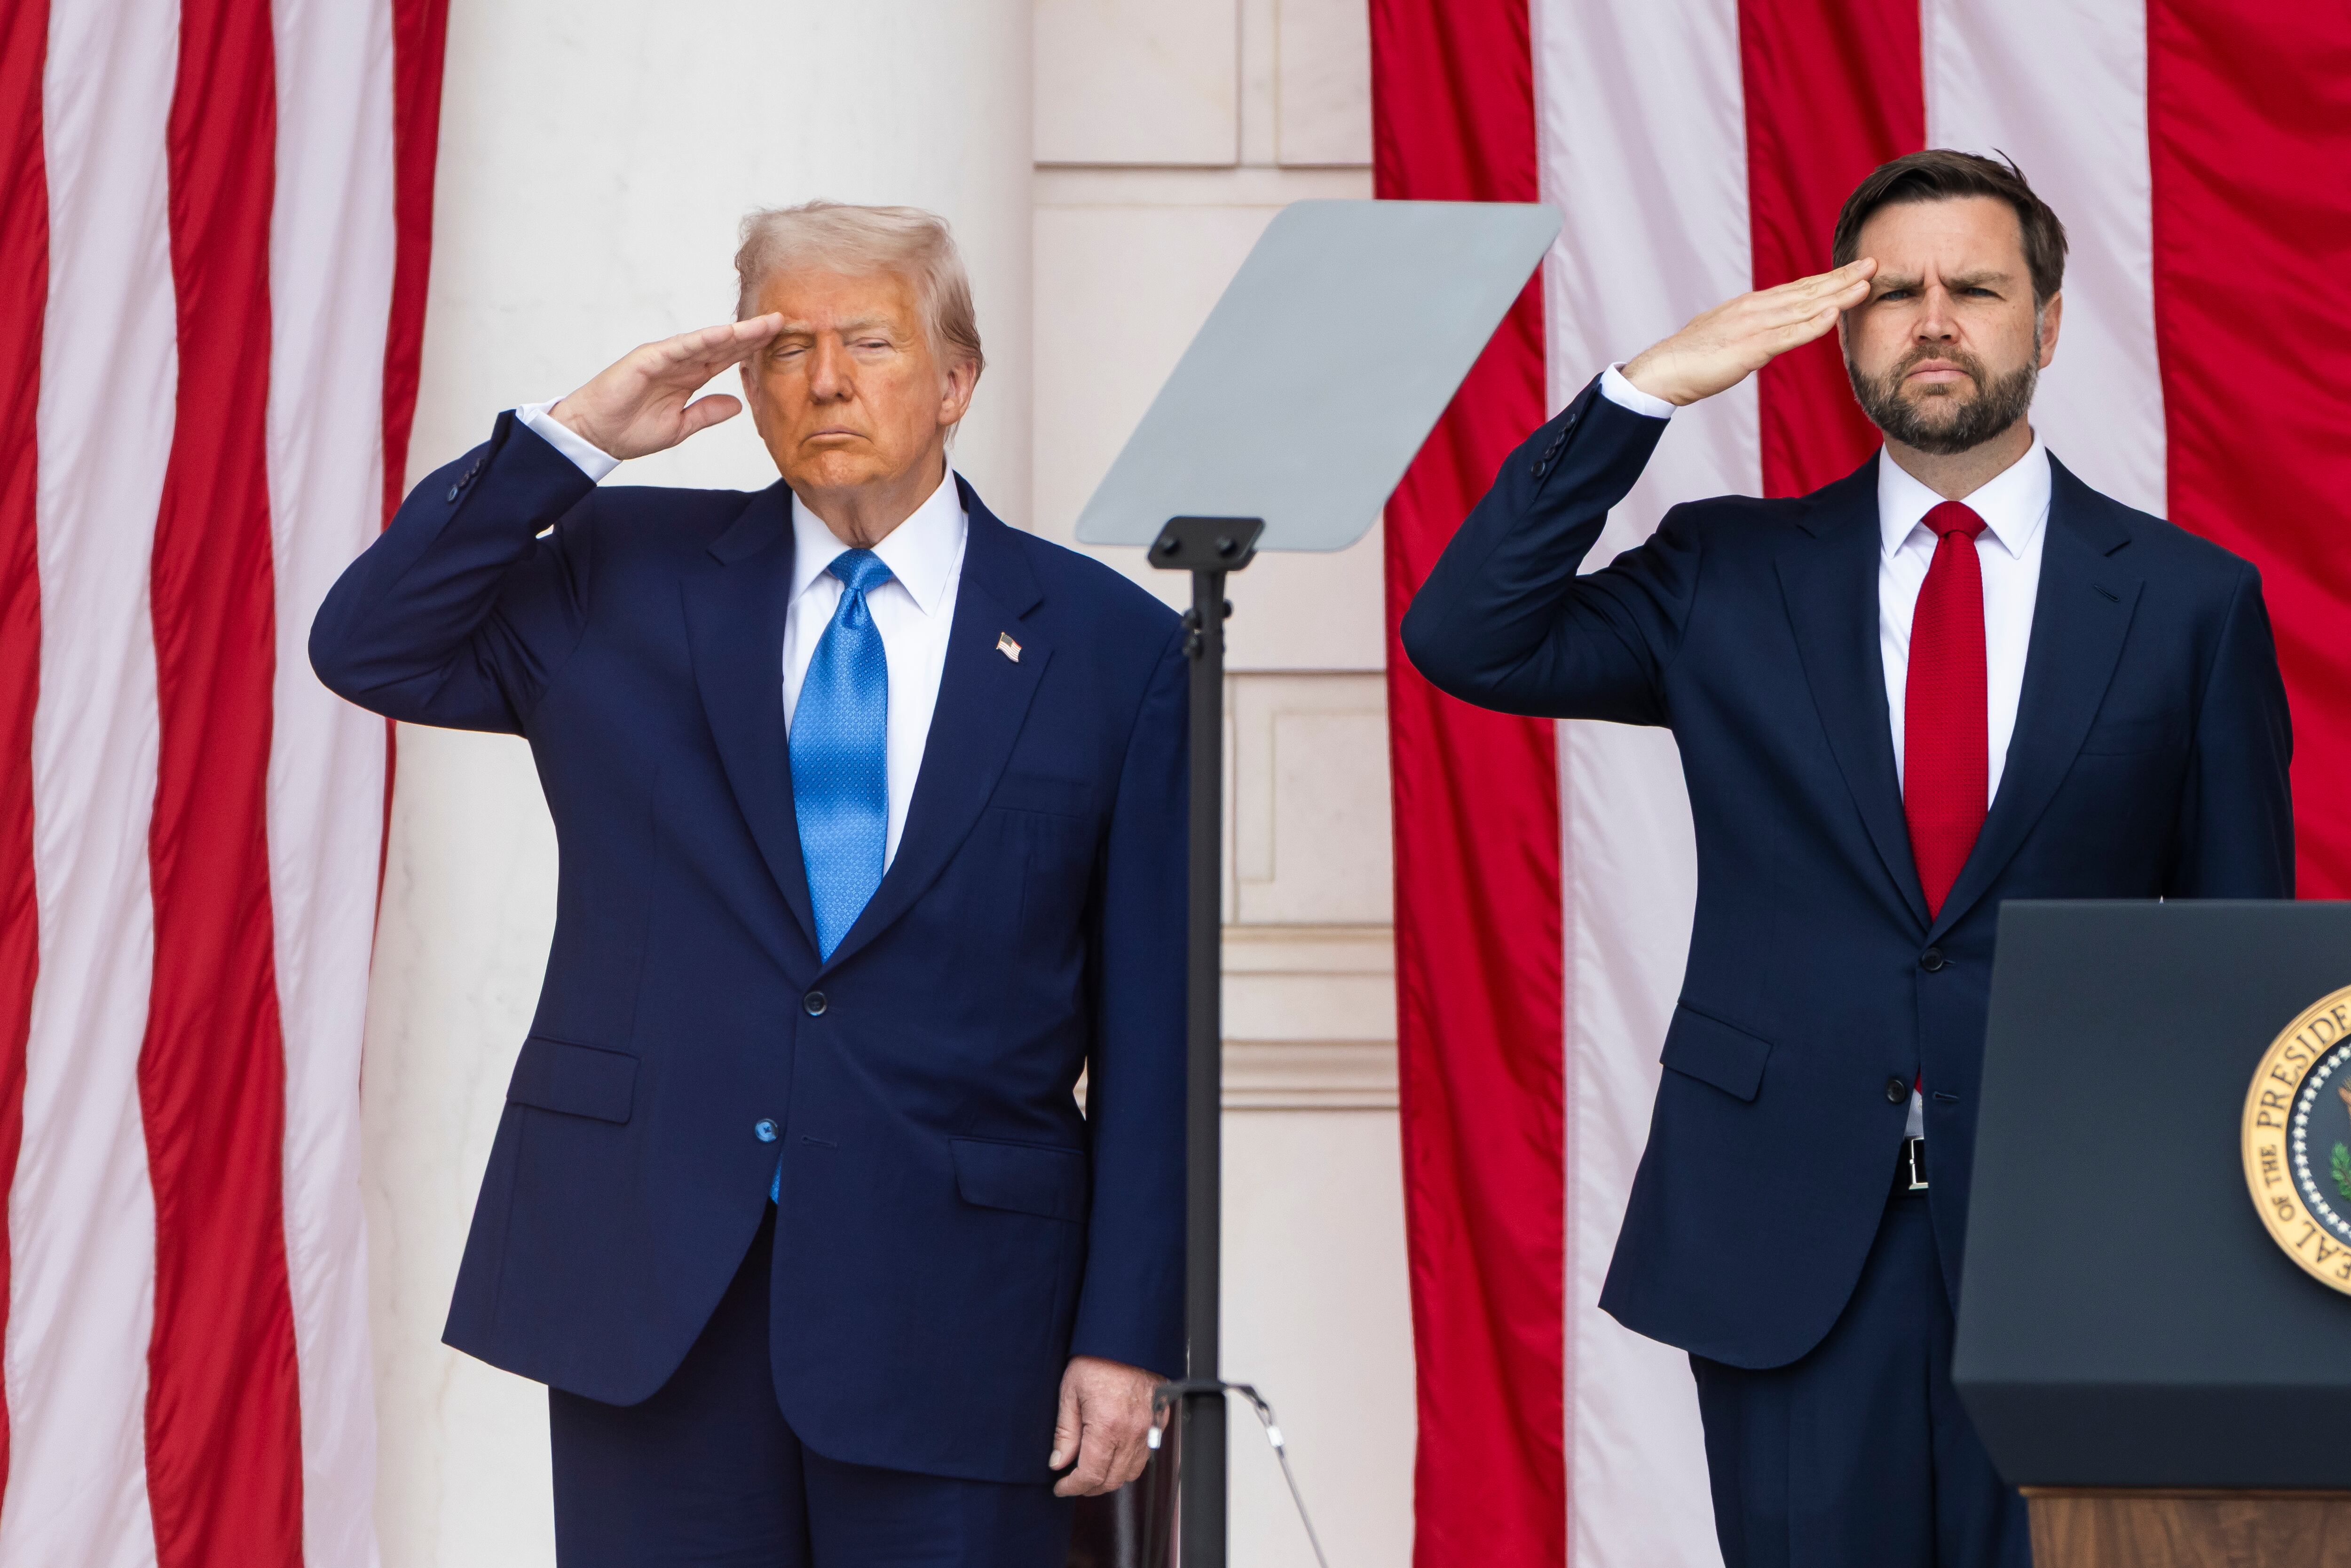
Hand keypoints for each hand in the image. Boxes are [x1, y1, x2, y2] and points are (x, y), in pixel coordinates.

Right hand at [545, 315, 785, 460]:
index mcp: (689, 378)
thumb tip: (738, 405)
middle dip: (753, 334)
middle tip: (783, 321)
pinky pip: (680, 347)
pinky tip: (725, 333)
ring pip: (707, 341)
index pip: (727, 359)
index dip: (753, 350)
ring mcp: (665, 358)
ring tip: (765, 324)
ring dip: (736, 332)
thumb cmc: (629, 430)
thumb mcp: (679, 426)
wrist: (594, 436)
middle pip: (723, 345)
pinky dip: (703, 339)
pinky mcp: (647, 359)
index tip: (781, 342)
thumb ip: (707, 413)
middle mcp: (680, 363)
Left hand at [1048, 1355, 1160, 1496]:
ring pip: (1132, 1472)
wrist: (1128, 1337)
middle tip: (1073, 1481)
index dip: (1073, 1487)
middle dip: (1090, 1487)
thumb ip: (1065, 1433)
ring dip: (1111, 1477)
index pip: (1091, 1475)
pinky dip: (1129, 1462)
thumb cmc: (1097, 1359)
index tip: (1061, 1487)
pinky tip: (1114, 1452)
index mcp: (1106, 1427)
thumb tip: (1058, 1462)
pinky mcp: (1159, 1420)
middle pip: (1113, 1480)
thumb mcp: (1070, 1393)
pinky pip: (1146, 1454)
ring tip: (1093, 1469)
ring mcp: (1149, 1428)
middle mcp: (1132, 1433)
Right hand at [1620, 258, 1875, 406]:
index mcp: (1750, 305)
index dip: (1828, 278)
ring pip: (1803, 307)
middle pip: (1806, 291)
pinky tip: (1833, 316)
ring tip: (1865, 284)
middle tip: (1872, 263)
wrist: (1662, 371)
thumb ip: (1749, 329)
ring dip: (1836, 295)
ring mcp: (1753, 326)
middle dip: (1842, 277)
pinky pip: (1787, 335)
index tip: (1855, 270)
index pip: (1797, 289)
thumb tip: (1764, 331)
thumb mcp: (1724, 335)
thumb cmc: (1689, 358)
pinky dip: (1812, 325)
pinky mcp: (1749, 348)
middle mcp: (1755, 309)